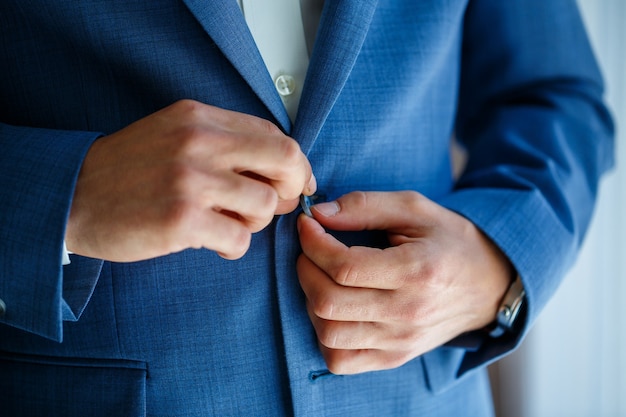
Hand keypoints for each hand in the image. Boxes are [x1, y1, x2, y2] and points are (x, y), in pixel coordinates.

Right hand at [66, 100, 315, 261]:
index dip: (293, 163)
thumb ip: (222, 141)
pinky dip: (235, 247)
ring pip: (265, 205)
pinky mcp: (181, 220)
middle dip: (292, 187)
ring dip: (256, 223)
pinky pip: (240, 238)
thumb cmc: (126, 170)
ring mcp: (190, 181)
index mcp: (199, 118)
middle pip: (285, 160)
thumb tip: (279, 168)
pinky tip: (216, 244)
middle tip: (276, 205)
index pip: (273, 134)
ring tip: (231, 225)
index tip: (294, 183)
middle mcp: (198, 142)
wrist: (70, 197)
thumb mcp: (172, 135)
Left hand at [297, 191, 512, 374]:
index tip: (308, 224)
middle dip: (306, 268)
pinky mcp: (395, 357)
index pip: (344, 267)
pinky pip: (341, 360)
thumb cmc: (450, 241)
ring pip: (329, 334)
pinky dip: (324, 336)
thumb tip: (318, 214)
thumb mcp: (415, 208)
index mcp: (417, 271)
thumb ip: (365, 206)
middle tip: (311, 249)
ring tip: (321, 277)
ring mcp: (401, 341)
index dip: (313, 243)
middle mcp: (408, 313)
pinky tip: (335, 309)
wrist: (488, 285)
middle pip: (329, 302)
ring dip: (311, 301)